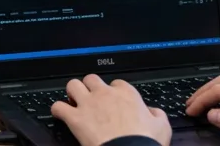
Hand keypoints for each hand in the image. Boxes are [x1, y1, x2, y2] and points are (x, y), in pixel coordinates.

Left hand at [51, 75, 170, 145]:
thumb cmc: (145, 141)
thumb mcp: (162, 126)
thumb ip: (156, 114)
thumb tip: (153, 112)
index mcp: (127, 94)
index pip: (117, 83)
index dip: (114, 91)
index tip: (114, 99)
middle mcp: (105, 94)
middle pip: (92, 79)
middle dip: (90, 87)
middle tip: (91, 97)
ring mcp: (88, 104)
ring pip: (72, 85)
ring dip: (72, 92)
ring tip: (74, 101)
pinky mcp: (75, 118)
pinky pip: (58, 106)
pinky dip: (57, 110)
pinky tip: (60, 114)